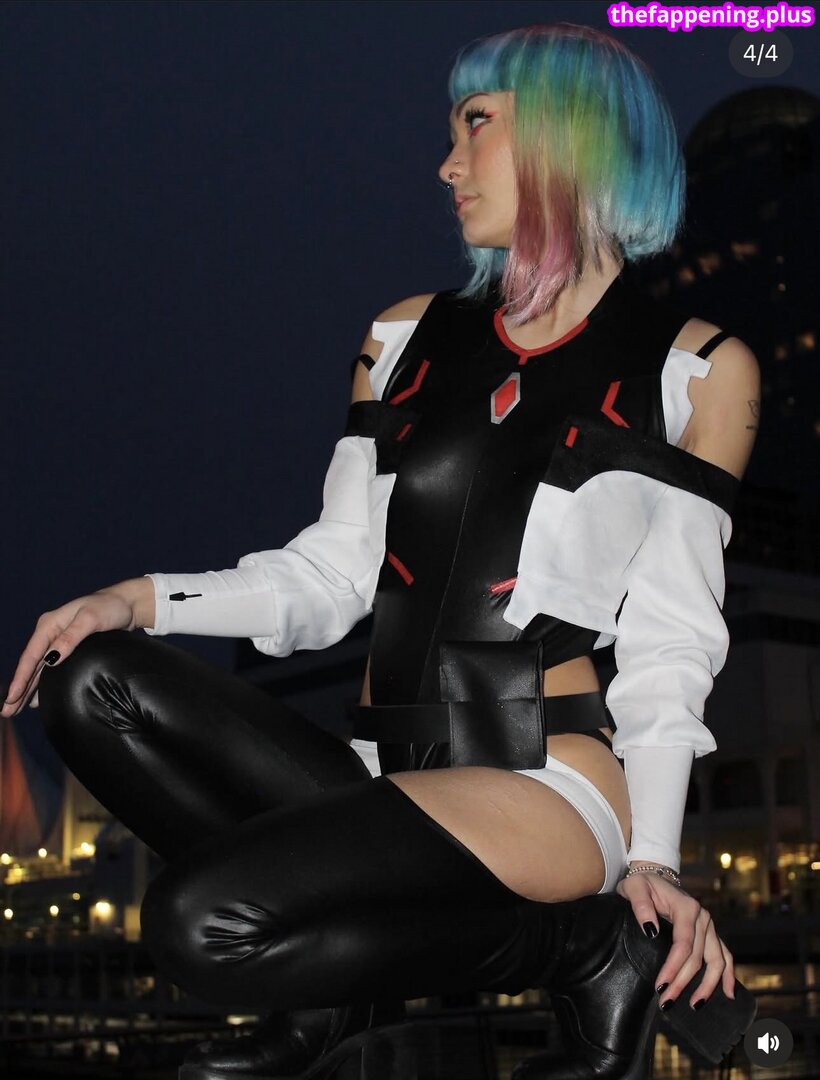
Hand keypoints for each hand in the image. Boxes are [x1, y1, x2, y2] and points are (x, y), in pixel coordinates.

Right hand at [1, 578, 154, 717]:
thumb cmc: (109, 607)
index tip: (12, 697)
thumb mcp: (91, 619)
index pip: (31, 656)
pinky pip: (50, 669)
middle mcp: (50, 633)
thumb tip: (52, 659)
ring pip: (38, 669)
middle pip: (30, 665)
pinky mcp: (68, 648)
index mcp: (49, 624)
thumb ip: (71, 637)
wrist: (126, 603)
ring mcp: (58, 641)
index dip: (20, 679)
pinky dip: (42, 684)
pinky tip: (36, 699)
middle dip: (18, 689)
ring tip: (15, 709)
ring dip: (27, 689)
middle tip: (6, 711)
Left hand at [616, 870, 735, 1009]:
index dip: (673, 968)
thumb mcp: (633, 887)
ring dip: (707, 986)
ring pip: (717, 961)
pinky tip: (728, 993)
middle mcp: (703, 917)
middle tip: (666, 1002)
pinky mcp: (710, 933)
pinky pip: (725, 955)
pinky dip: (728, 974)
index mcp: (686, 907)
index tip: (660, 986)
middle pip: (698, 957)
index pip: (683, 944)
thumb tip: (651, 931)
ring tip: (694, 1005)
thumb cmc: (642, 884)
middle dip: (683, 983)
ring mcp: (709, 926)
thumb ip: (640, 906)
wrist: (654, 876)